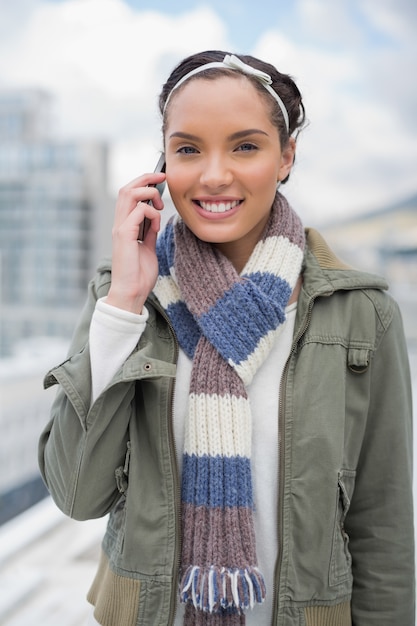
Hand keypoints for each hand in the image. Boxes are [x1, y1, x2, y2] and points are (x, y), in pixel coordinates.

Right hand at [106, 171, 165, 313]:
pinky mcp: (124, 235)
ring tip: (160, 205)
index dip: (143, 183)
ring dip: (148, 193)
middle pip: (127, 188)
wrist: (132, 293)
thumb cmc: (139, 275)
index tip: (160, 181)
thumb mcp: (148, 248)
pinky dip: (152, 214)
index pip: (129, 195)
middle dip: (146, 178)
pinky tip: (156, 227)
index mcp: (124, 226)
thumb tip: (156, 220)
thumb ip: (150, 233)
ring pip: (129, 194)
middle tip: (163, 177)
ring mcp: (120, 228)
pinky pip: (138, 211)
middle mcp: (119, 224)